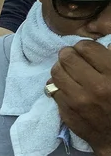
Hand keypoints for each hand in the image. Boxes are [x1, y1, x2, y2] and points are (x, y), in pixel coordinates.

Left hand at [49, 41, 110, 155]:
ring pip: (56, 71)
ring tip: (66, 70)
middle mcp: (96, 86)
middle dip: (68, 55)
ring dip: (60, 68)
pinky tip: (64, 86)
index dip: (84, 47)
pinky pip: (52, 89)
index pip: (87, 48)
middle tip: (71, 57)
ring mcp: (78, 100)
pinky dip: (56, 84)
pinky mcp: (66, 110)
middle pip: (68, 57)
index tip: (85, 51)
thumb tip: (103, 45)